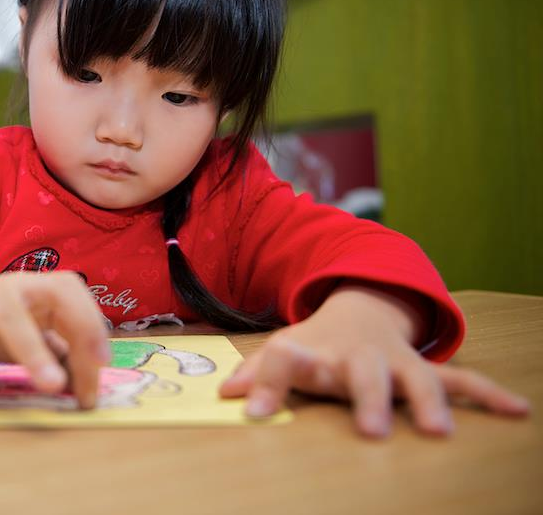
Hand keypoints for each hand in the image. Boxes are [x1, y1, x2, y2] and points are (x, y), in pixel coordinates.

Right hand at [0, 269, 111, 408]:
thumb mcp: (33, 335)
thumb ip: (61, 355)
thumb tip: (87, 390)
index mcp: (44, 289)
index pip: (78, 301)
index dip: (94, 329)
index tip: (103, 364)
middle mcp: (19, 286)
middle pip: (57, 297)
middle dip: (80, 332)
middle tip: (93, 376)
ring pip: (10, 315)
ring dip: (33, 350)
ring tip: (50, 384)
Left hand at [218, 285, 530, 437]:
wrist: (359, 307)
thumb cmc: (317, 343)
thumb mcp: (283, 351)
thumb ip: (257, 374)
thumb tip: (225, 395)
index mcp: (315, 353)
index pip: (287, 360)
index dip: (270, 381)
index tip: (254, 411)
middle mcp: (357, 357)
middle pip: (362, 375)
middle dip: (368, 399)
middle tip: (371, 431)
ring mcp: (394, 362)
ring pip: (416, 378)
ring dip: (427, 401)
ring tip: (440, 431)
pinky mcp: (423, 368)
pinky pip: (459, 378)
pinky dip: (487, 393)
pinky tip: (516, 409)